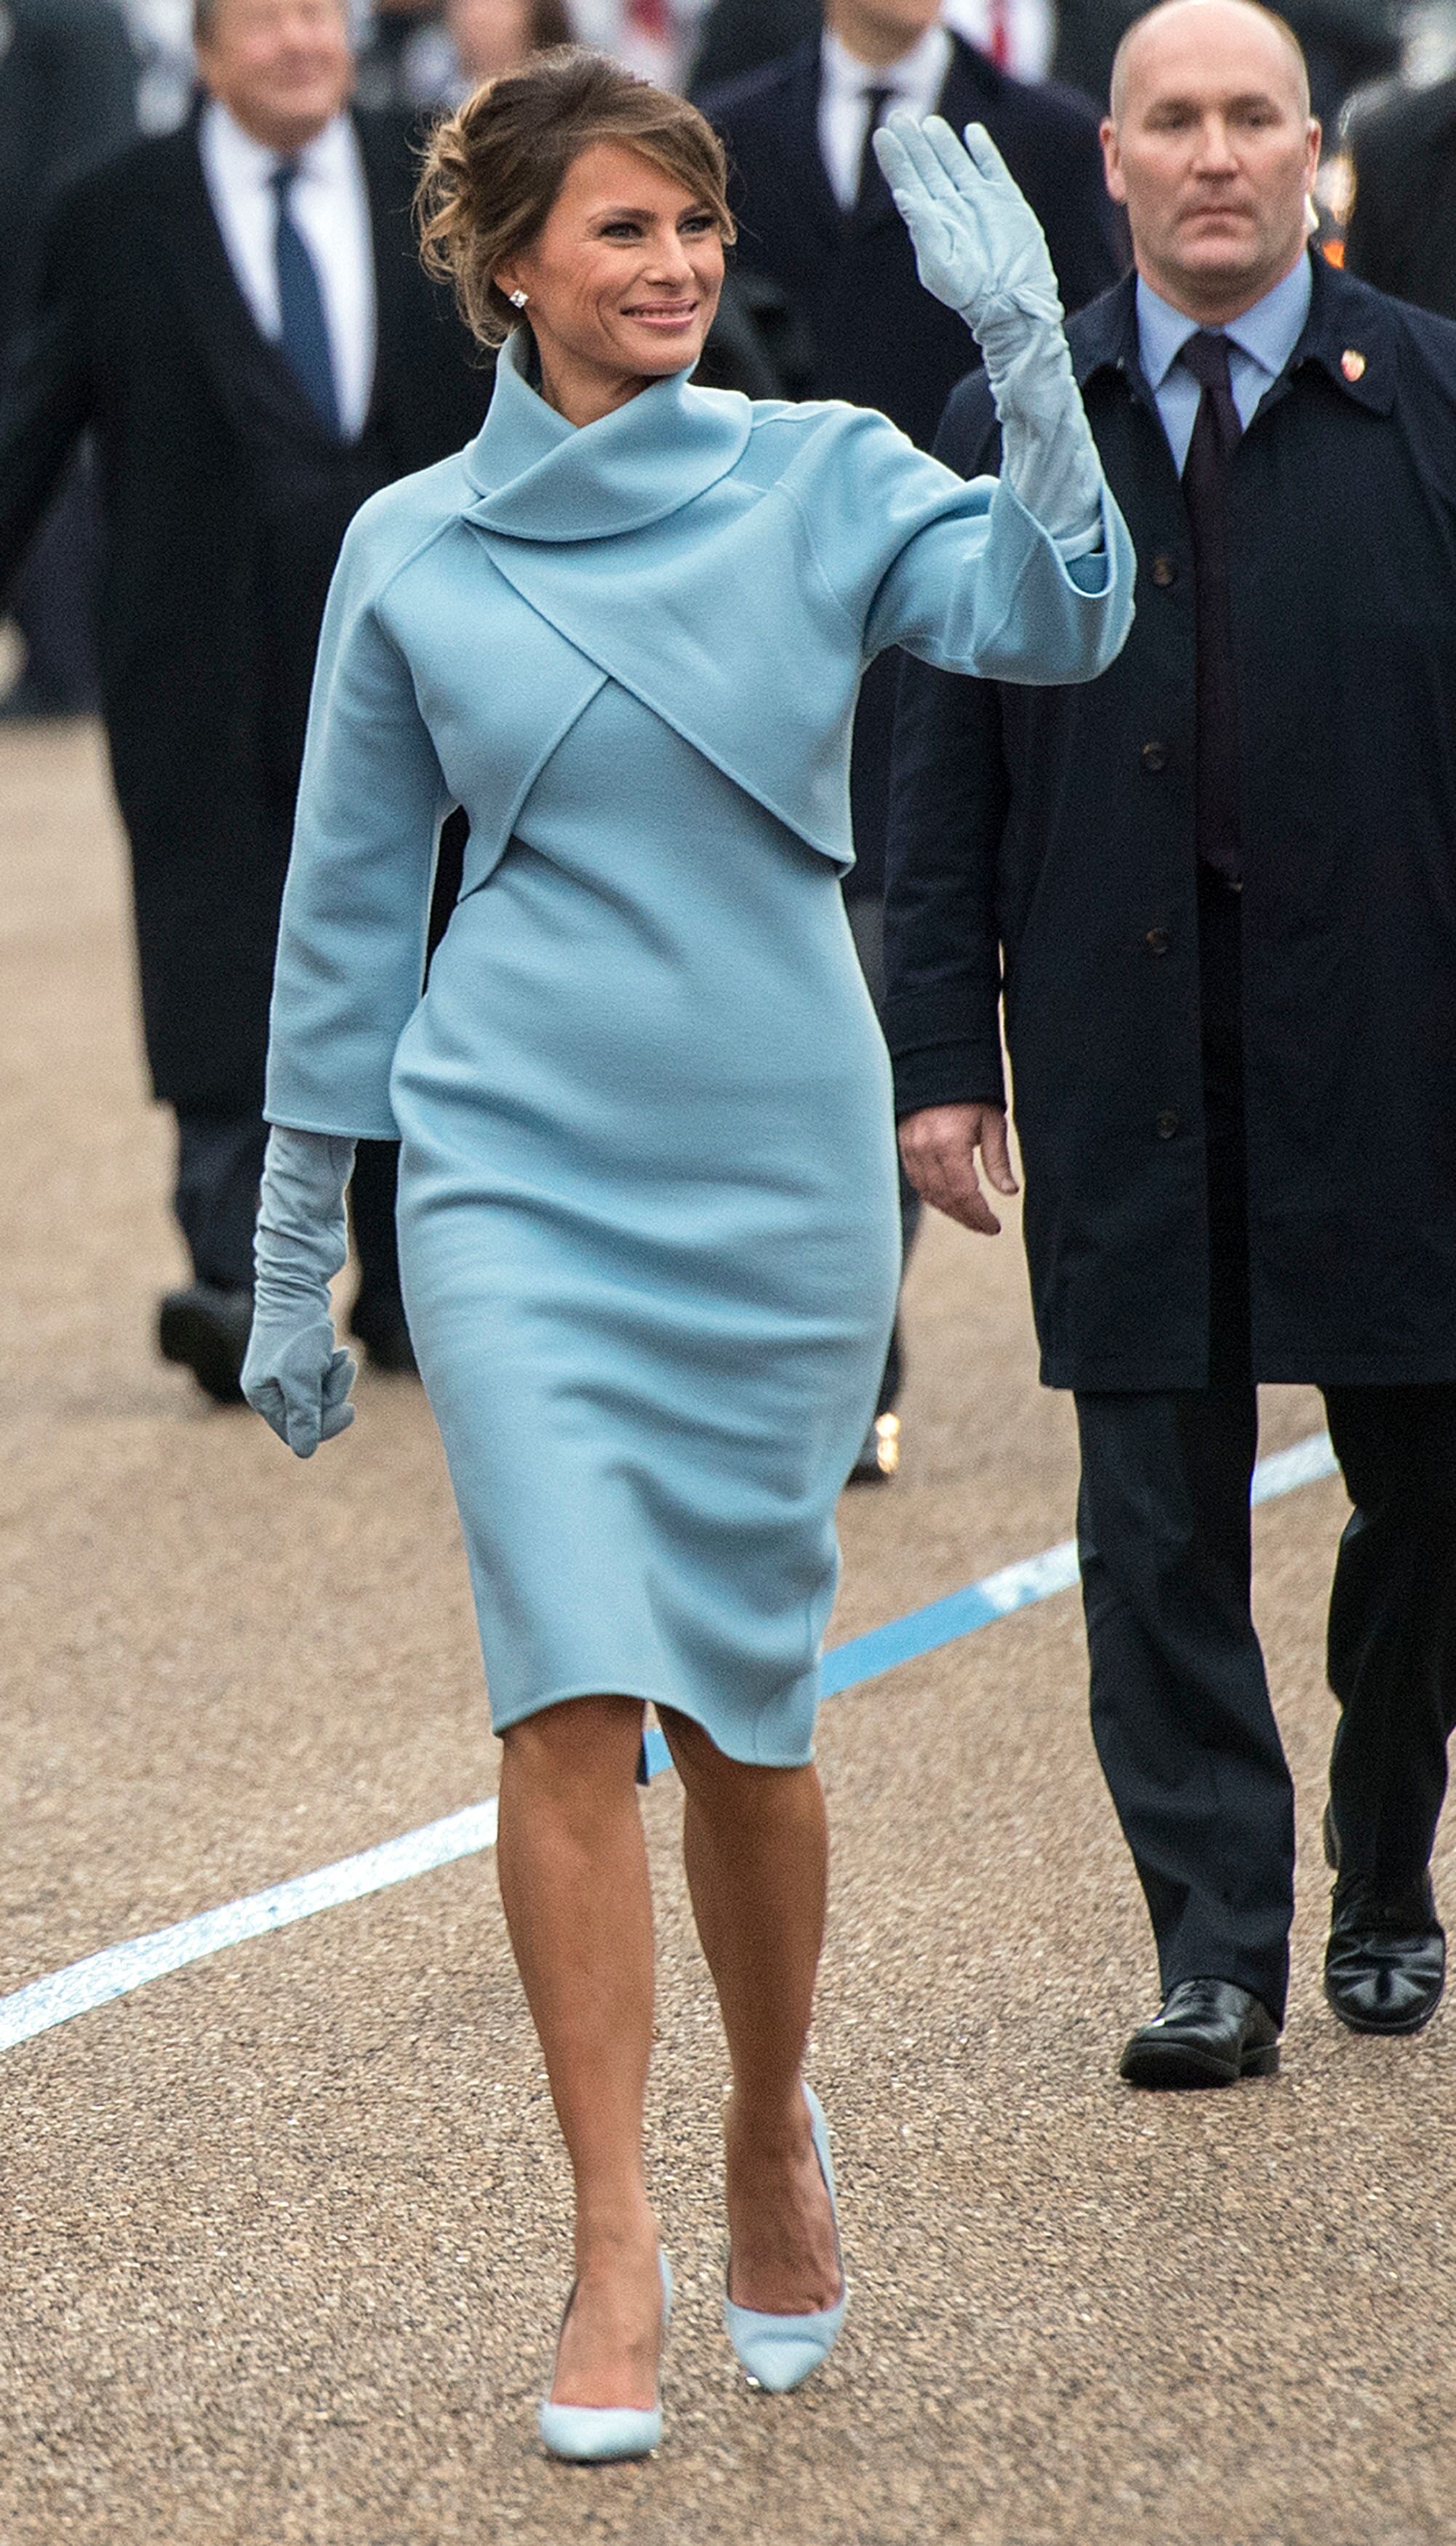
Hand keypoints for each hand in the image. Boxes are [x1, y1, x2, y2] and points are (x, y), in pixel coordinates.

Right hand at [242, 1299, 355, 1458]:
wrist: (299, 1286)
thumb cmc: (297, 1332)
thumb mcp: (302, 1378)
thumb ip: (303, 1416)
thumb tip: (305, 1453)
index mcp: (261, 1396)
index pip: (297, 1432)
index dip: (326, 1425)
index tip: (349, 1409)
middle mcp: (269, 1388)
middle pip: (311, 1414)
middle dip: (333, 1394)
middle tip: (345, 1368)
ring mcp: (284, 1373)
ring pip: (321, 1395)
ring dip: (338, 1378)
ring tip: (343, 1356)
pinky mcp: (299, 1360)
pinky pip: (323, 1377)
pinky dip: (335, 1367)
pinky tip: (341, 1352)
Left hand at [872, 112, 1061, 336]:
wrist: (1010, 301)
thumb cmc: (970, 292)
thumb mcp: (939, 265)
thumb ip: (922, 229)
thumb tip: (902, 194)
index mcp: (930, 223)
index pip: (908, 182)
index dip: (895, 158)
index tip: (881, 133)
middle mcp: (951, 208)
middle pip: (927, 167)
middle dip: (913, 143)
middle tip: (898, 116)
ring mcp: (978, 201)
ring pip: (955, 163)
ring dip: (941, 142)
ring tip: (928, 122)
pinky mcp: (1005, 199)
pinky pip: (991, 167)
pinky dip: (982, 150)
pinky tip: (971, 133)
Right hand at [898, 1102, 1018, 1235]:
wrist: (939, 1064)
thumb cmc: (972, 1093)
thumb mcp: (992, 1123)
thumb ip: (998, 1161)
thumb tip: (1009, 1192)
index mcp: (949, 1144)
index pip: (963, 1193)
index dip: (979, 1215)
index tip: (994, 1227)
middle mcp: (925, 1150)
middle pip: (944, 1198)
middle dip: (966, 1217)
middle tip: (985, 1227)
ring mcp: (910, 1149)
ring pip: (928, 1193)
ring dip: (949, 1210)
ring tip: (970, 1217)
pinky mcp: (903, 1146)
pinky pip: (916, 1181)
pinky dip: (933, 1196)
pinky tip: (949, 1201)